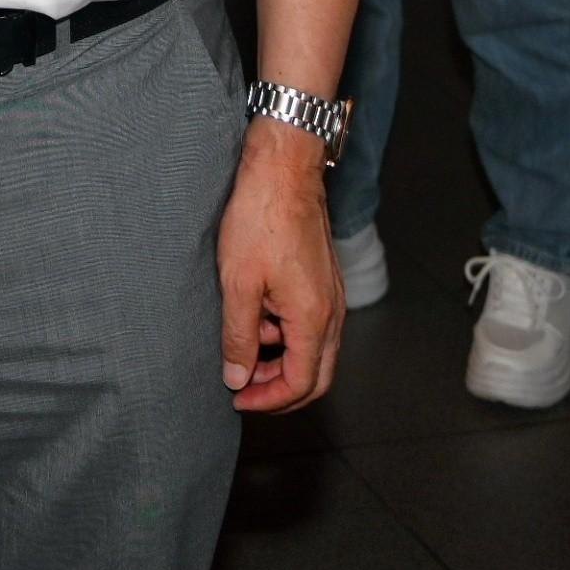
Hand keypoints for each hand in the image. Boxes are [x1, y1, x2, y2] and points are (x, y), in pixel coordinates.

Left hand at [217, 122, 342, 409]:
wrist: (283, 169)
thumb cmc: (261, 218)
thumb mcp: (239, 283)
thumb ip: (239, 337)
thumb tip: (238, 378)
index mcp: (313, 319)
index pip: (301, 384)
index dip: (268, 401)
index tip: (237, 398)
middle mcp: (332, 312)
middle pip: (316, 374)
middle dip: (279, 389)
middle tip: (243, 387)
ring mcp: (331, 294)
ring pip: (313, 349)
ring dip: (279, 357)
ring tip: (241, 341)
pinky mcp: (323, 278)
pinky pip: (311, 323)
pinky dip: (285, 332)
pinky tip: (256, 312)